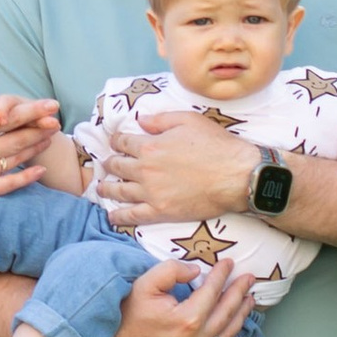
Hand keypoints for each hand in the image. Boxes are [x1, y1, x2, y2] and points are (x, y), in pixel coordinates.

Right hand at [0, 79, 61, 203]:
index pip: (7, 118)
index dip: (31, 111)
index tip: (51, 104)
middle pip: (17, 139)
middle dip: (41, 129)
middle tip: (57, 121)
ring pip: (16, 158)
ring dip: (36, 147)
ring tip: (50, 136)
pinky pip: (9, 184)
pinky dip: (26, 177)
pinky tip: (41, 169)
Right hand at [82, 254, 252, 336]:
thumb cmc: (124, 318)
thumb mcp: (143, 285)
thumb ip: (171, 271)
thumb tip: (196, 271)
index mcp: (188, 318)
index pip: (213, 291)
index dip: (222, 275)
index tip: (229, 263)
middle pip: (226, 312)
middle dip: (239, 292)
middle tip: (249, 278)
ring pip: (227, 334)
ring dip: (241, 316)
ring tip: (250, 301)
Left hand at [93, 108, 259, 227]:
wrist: (236, 175)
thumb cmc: (216, 145)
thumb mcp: (188, 120)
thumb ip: (160, 120)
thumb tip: (140, 121)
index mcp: (150, 146)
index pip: (123, 142)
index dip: (117, 141)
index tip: (114, 142)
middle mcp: (145, 170)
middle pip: (118, 166)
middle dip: (109, 164)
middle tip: (105, 165)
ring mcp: (151, 193)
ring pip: (120, 191)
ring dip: (107, 188)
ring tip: (100, 188)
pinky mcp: (161, 212)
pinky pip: (133, 216)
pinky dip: (119, 216)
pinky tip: (111, 216)